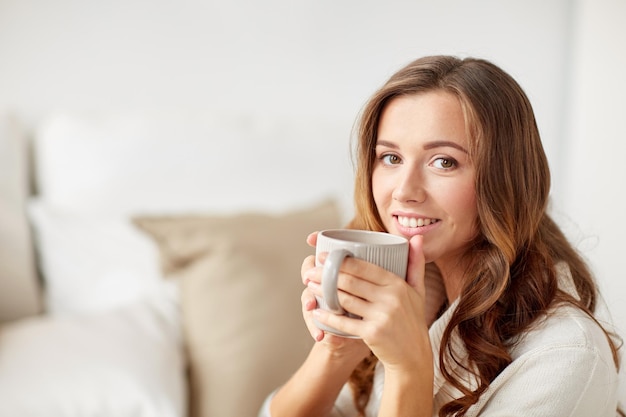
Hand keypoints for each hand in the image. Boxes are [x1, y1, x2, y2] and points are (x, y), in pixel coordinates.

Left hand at [308, 235, 432, 371]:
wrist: (413, 356)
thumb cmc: (412, 320)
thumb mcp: (418, 290)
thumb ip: (416, 263)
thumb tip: (417, 237)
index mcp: (398, 284)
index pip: (364, 267)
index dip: (341, 260)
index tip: (324, 256)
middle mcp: (390, 298)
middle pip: (351, 281)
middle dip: (327, 274)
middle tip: (311, 270)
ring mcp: (381, 316)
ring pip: (345, 299)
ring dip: (324, 292)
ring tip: (311, 285)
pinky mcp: (372, 333)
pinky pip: (345, 322)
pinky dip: (328, 316)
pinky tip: (317, 311)